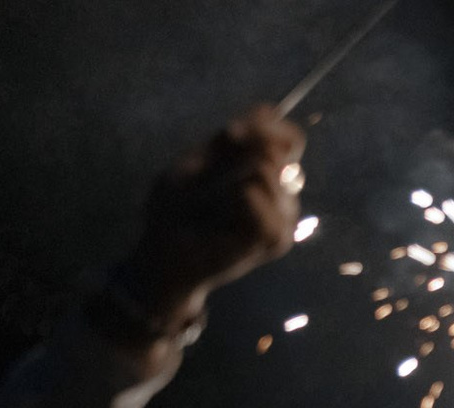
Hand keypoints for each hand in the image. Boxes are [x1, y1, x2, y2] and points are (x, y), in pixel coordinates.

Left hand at [121, 105, 305, 328]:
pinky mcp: (276, 242)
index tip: (231, 131)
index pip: (288, 139)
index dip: (269, 127)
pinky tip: (229, 207)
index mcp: (260, 171)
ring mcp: (280, 219)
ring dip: (248, 175)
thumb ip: (229, 142)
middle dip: (256, 144)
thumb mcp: (196, 163)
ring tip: (220, 194)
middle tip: (221, 154)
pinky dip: (250, 204)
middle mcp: (277, 194)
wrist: (164, 251)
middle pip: (289, 153)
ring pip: (281, 179)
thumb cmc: (176, 210)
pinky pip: (274, 212)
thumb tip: (266, 111)